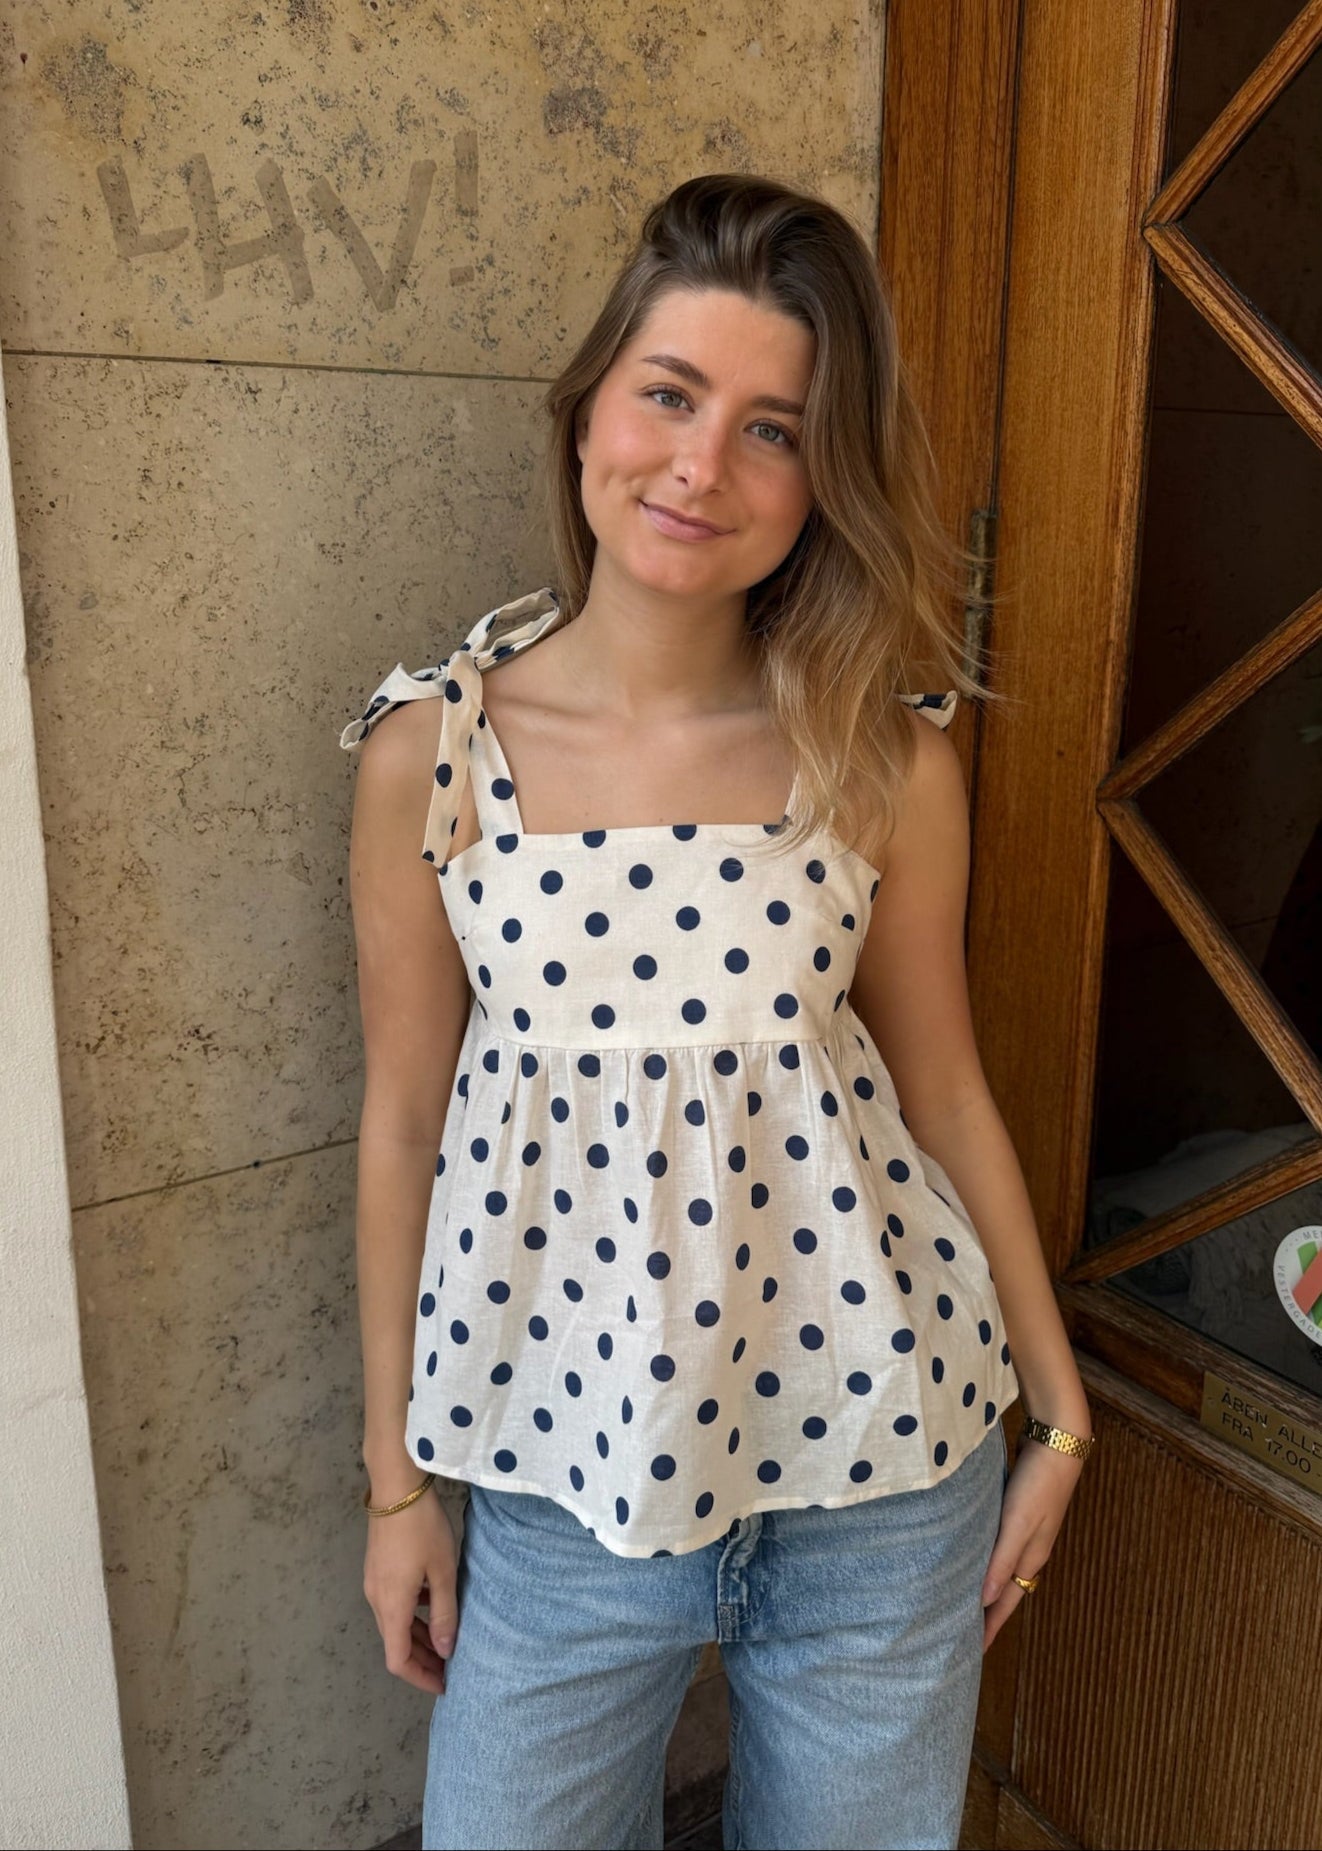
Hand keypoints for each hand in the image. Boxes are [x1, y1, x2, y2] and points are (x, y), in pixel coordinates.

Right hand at [364, 1488, 460, 1693]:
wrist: (396, 1487)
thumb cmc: (423, 1529)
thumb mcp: (442, 1571)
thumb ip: (444, 1613)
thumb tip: (445, 1651)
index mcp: (391, 1606)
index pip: (398, 1659)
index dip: (420, 1677)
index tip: (443, 1684)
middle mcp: (376, 1600)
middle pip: (395, 1644)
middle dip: (422, 1660)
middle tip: (450, 1667)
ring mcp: (373, 1583)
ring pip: (394, 1623)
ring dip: (417, 1637)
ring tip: (445, 1639)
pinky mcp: (376, 1568)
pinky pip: (392, 1604)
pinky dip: (411, 1616)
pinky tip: (431, 1604)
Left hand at [981, 1440, 1084, 1652]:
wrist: (1058, 1442)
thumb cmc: (1039, 1484)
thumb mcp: (1018, 1523)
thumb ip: (1001, 1559)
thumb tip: (985, 1600)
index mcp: (1031, 1557)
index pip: (1006, 1602)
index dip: (990, 1627)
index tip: (973, 1653)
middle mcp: (1030, 1550)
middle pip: (1005, 1591)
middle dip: (988, 1614)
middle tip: (963, 1634)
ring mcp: (1027, 1531)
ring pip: (1003, 1570)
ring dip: (987, 1587)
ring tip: (966, 1601)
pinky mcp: (1019, 1513)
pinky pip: (1000, 1547)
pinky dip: (988, 1560)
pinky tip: (975, 1556)